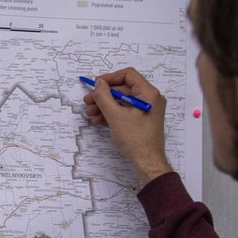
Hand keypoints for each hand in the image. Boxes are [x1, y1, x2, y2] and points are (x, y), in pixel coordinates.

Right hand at [82, 68, 172, 185]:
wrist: (147, 162)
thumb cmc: (135, 138)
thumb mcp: (115, 115)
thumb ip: (104, 96)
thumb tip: (99, 83)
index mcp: (149, 93)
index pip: (128, 75)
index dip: (110, 78)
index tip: (96, 85)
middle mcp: (150, 99)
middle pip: (123, 89)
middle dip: (104, 96)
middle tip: (87, 101)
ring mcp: (146, 110)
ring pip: (122, 102)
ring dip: (104, 106)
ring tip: (90, 113)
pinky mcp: (142, 121)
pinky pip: (125, 112)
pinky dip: (112, 114)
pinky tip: (98, 120)